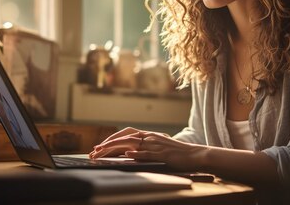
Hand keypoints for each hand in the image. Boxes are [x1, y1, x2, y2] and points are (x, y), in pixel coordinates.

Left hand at [90, 128, 205, 170]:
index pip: (126, 133)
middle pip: (125, 136)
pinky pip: (148, 152)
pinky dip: (137, 152)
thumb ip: (144, 149)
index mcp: (149, 135)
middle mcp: (150, 137)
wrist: (194, 155)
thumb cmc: (176, 154)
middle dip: (108, 143)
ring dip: (115, 147)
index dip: (112, 139)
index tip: (99, 146)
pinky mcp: (162, 154)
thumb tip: (127, 152)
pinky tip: (128, 154)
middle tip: (95, 150)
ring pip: (132, 143)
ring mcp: (156, 145)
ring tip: (103, 152)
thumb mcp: (157, 148)